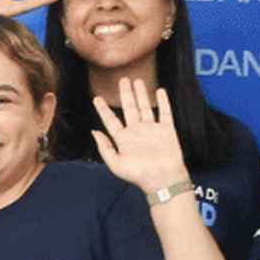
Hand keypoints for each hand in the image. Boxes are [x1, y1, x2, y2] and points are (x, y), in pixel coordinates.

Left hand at [91, 78, 189, 196]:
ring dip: (141, 94)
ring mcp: (152, 130)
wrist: (163, 179)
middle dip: (125, 93)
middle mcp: (136, 132)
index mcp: (123, 139)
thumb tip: (93, 132)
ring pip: (145, 107)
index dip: (103, 109)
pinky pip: (165, 112)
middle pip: (129, 108)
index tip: (97, 98)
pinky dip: (163, 102)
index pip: (111, 120)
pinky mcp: (167, 130)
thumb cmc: (139, 175)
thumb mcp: (116, 164)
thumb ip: (104, 148)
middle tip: (122, 79)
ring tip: (137, 81)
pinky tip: (160, 91)